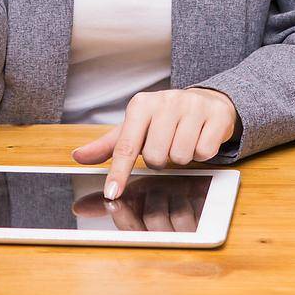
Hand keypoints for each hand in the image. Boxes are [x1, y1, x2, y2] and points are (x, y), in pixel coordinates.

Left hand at [70, 87, 239, 199]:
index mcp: (141, 104)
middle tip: (166, 145)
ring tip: (183, 140)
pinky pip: (204, 153)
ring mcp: (193, 106)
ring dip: (182, 156)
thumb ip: (108, 145)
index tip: (112, 193)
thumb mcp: (136, 128)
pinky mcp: (216, 116)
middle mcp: (166, 101)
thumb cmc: (164, 119)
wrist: (206, 102)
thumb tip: (78, 156)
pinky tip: (200, 138)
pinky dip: (202, 153)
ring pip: (180, 156)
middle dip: (161, 159)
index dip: (118, 172)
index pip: (126, 146)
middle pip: (156, 157)